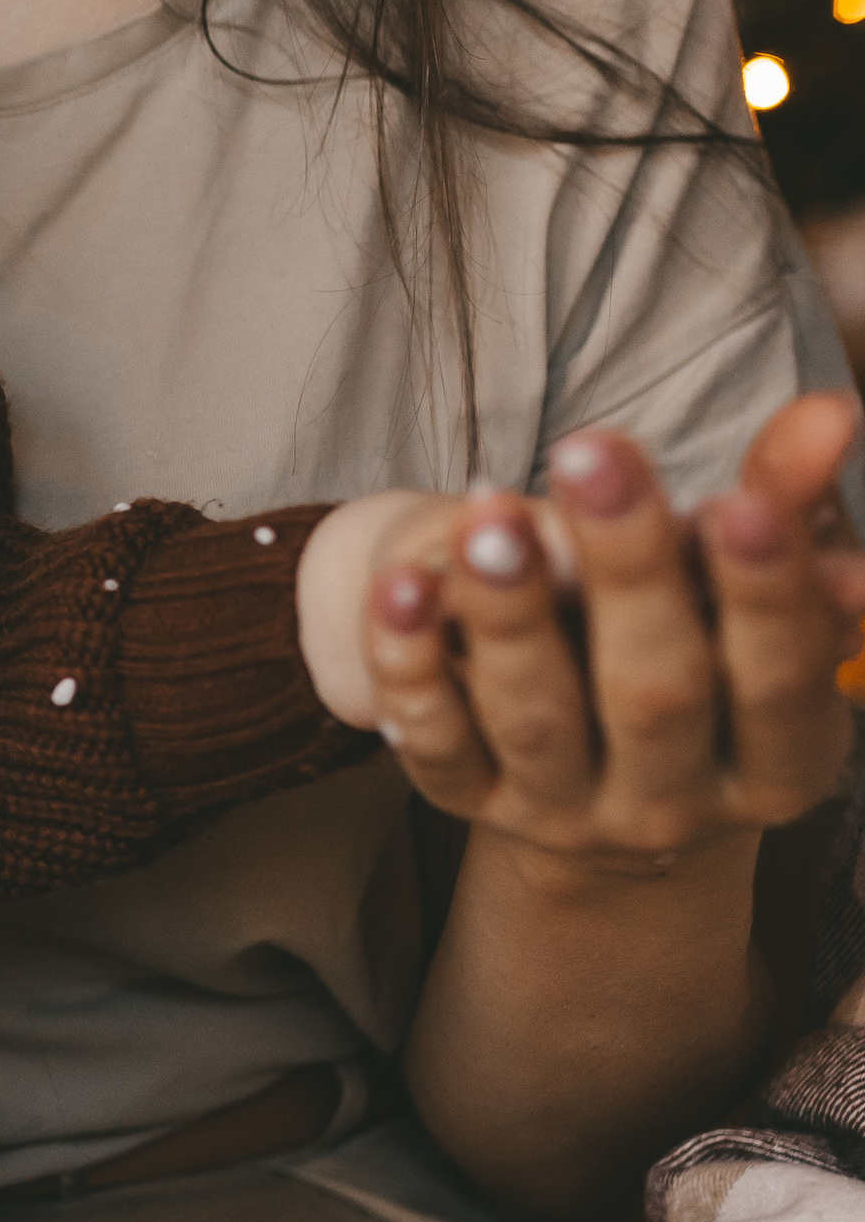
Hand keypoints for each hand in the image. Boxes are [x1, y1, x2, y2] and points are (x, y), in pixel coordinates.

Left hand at [364, 391, 864, 872]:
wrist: (614, 793)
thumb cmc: (710, 665)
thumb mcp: (756, 601)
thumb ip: (786, 508)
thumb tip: (832, 413)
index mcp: (775, 763)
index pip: (777, 679)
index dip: (762, 594)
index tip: (734, 503)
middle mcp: (671, 802)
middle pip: (654, 694)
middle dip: (625, 572)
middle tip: (590, 455)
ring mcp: (563, 809)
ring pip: (535, 716)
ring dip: (510, 611)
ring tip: (489, 514)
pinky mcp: (471, 801)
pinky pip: (434, 739)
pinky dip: (412, 663)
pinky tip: (399, 583)